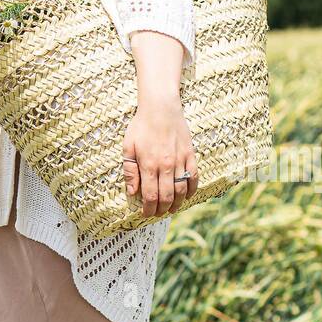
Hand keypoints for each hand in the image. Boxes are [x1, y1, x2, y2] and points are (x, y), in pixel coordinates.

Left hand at [122, 92, 196, 217]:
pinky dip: (191, 190)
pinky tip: (186, 196)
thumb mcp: (128, 147)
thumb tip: (132, 192)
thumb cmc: (141, 126)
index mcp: (148, 165)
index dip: (148, 209)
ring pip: (181, 190)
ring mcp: (180, 160)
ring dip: (176, 204)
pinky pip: (194, 177)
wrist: (161, 107)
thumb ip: (129, 171)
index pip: (150, 195)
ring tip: (171, 209)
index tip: (145, 214)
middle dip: (161, 210)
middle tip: (157, 214)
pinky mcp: (190, 155)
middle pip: (167, 197)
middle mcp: (166, 165)